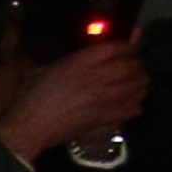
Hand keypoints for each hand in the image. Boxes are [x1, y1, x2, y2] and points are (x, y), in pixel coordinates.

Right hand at [0, 39, 151, 164]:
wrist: (31, 124)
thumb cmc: (36, 95)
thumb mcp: (52, 67)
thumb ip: (77, 57)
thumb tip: (99, 52)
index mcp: (79, 61)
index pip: (114, 47)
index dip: (127, 46)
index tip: (129, 49)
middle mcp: (93, 76)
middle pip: (129, 65)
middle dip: (136, 65)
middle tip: (137, 67)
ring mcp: (100, 96)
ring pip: (134, 85)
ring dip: (140, 83)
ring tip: (140, 83)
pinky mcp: (103, 115)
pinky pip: (130, 107)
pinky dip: (136, 104)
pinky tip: (135, 103)